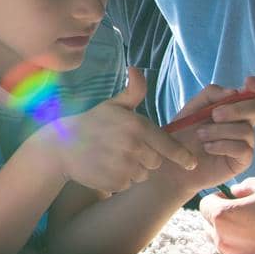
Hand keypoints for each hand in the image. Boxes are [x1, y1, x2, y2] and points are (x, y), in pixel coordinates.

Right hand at [42, 68, 197, 196]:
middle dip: (148, 158)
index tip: (191, 163)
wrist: (62, 145)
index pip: (169, 145)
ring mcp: (124, 166)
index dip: (182, 156)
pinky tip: (108, 168)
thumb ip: (133, 91)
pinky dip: (122, 180)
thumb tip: (136, 68)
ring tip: (116, 158)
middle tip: (129, 149)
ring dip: (135, 169)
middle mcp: (134, 147)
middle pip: (157, 162)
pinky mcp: (115, 183)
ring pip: (144, 175)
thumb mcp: (114, 105)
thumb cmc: (92, 123)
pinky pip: (129, 185)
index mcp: (138, 126)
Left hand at [164, 76, 254, 191]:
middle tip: (214, 115)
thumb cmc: (183, 133)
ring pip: (247, 130)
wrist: (174, 162)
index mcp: (235, 106)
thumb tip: (235, 92)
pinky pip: (243, 148)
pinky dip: (222, 145)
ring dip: (220, 130)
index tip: (247, 82)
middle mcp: (244, 123)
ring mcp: (245, 142)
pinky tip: (208, 148)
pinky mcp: (242, 160)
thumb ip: (211, 94)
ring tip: (201, 135)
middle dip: (236, 109)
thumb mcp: (193, 107)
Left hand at [198, 175, 254, 253]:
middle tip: (243, 211)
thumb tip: (233, 192)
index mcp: (225, 216)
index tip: (231, 197)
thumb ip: (244, 186)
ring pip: (218, 239)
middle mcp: (224, 239)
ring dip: (228, 231)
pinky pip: (232, 253)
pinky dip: (239, 245)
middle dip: (221, 215)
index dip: (218, 198)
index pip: (205, 204)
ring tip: (253, 226)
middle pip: (208, 223)